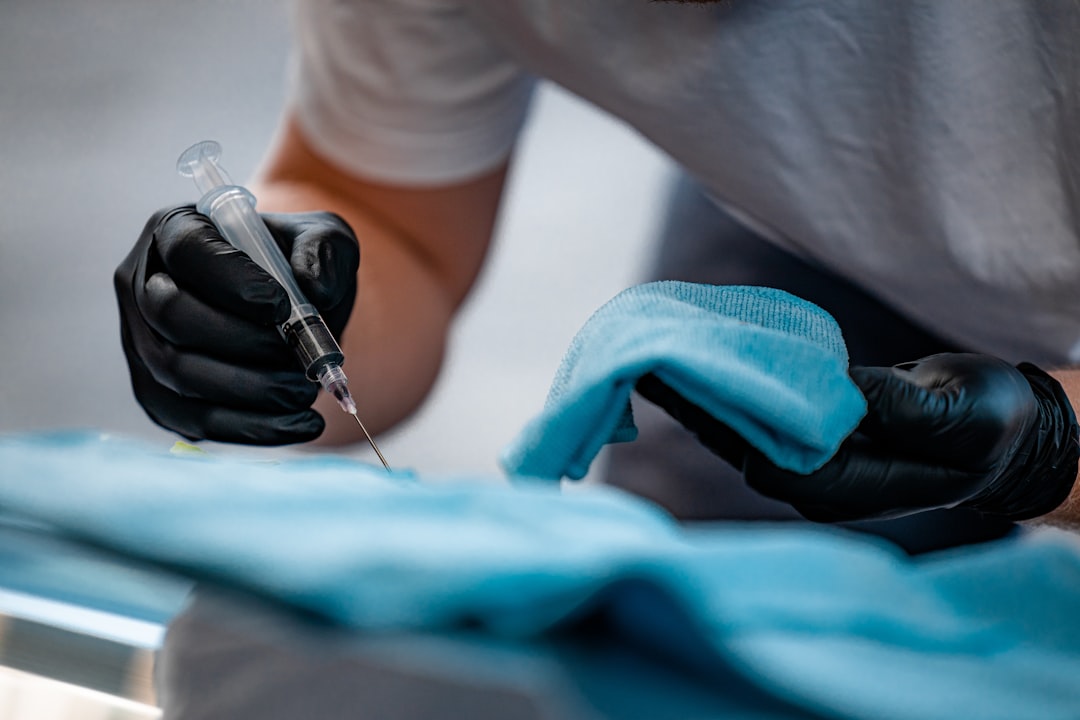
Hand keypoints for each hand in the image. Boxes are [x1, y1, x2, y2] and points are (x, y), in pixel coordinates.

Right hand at [115, 205, 359, 444]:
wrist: (290, 314)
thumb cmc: (296, 267)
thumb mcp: (324, 238)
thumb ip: (325, 248)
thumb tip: (313, 286)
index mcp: (176, 230)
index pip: (188, 250)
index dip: (233, 281)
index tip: (281, 306)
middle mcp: (144, 284)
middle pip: (171, 315)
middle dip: (241, 342)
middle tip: (297, 358)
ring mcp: (142, 344)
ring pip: (179, 373)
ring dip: (251, 390)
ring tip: (304, 390)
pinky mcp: (159, 396)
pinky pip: (195, 420)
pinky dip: (252, 428)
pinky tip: (301, 424)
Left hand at [638, 353, 1078, 521]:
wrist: (999, 435)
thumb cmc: (987, 429)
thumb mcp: (960, 417)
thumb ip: (907, 411)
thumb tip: (850, 398)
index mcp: (840, 485)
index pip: (759, 450)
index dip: (712, 413)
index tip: (668, 370)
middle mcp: (810, 479)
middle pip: (733, 438)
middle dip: (687, 396)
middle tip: (638, 350)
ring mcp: (805, 459)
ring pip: (735, 422)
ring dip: (695, 386)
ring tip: (652, 344)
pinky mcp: (805, 434)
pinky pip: (752, 407)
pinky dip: (722, 380)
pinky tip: (694, 351)